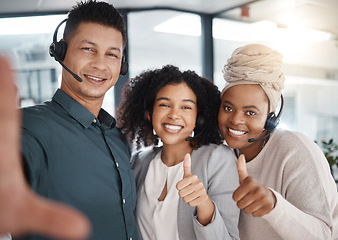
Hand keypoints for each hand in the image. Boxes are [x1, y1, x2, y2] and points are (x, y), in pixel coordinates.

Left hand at [0, 57, 90, 238]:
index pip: (7, 116)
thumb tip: (81, 227)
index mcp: (4, 154)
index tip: (4, 61)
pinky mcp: (0, 150)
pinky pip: (1, 125)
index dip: (6, 90)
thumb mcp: (24, 215)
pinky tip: (5, 102)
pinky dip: (3, 107)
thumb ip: (51, 218)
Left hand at [176, 153, 213, 224]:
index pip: (178, 186)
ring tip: (191, 195)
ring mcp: (202, 191)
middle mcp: (199, 183)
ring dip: (186, 199)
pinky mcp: (203, 199)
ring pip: (185, 199)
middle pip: (181, 193)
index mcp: (193, 177)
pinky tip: (195, 199)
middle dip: (182, 194)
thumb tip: (187, 154)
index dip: (179, 188)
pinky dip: (191, 203)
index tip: (184, 185)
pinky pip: (190, 204)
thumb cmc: (192, 184)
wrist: (202, 195)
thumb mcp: (188, 175)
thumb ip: (186, 165)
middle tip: (188, 191)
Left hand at [232, 154, 275, 216]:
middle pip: (240, 205)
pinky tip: (259, 206)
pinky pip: (254, 214)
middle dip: (242, 203)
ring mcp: (264, 199)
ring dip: (248, 208)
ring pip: (246, 210)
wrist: (269, 197)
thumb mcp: (246, 179)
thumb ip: (241, 168)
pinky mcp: (268, 208)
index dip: (237, 197)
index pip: (234, 197)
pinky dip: (255, 212)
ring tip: (254, 202)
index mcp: (250, 182)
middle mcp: (258, 190)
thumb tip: (241, 156)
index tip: (244, 193)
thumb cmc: (253, 188)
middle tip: (249, 198)